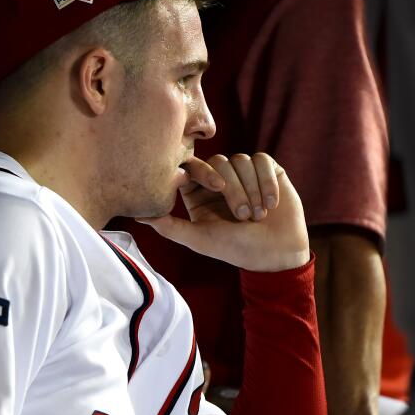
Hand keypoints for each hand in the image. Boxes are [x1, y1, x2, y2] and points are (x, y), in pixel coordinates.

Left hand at [137, 153, 308, 271]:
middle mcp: (219, 179)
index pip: (192, 167)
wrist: (276, 253)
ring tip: (258, 215)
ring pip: (241, 160)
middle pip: (219, 162)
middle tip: (242, 217)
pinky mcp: (267, 170)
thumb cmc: (235, 248)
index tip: (217, 188)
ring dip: (252, 189)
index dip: (203, 172)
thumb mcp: (199, 238)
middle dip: (233, 189)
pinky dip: (267, 182)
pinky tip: (270, 204)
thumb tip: (138, 216)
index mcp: (198, 192)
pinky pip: (262, 161)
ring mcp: (243, 173)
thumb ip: (169, 226)